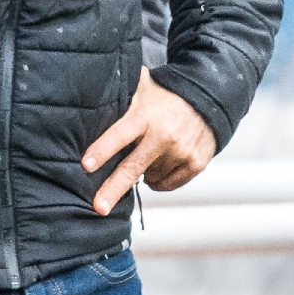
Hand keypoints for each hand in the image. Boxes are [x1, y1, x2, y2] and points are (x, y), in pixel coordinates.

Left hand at [81, 69, 216, 214]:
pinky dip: (159, 179)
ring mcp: (181, 151)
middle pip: (132, 167)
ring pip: (148, 177)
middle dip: (113, 189)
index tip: (85, 165)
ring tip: (149, 151)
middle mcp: (163, 135)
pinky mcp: (195, 164)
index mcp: (145, 115)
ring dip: (143, 172)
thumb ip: (119, 90)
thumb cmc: (164, 95)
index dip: (102, 150)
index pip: (119, 135)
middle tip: (98, 207)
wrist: (208, 99)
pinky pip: (167, 184)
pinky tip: (161, 162)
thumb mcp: (142, 86)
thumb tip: (86, 86)